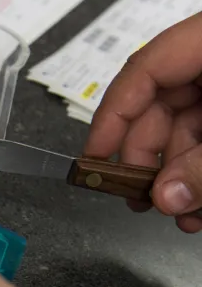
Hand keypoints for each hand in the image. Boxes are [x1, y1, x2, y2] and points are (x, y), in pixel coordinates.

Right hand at [85, 12, 201, 231]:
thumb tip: (164, 199)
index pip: (144, 70)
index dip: (113, 118)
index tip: (93, 160)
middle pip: (161, 109)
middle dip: (148, 164)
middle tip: (142, 202)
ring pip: (186, 133)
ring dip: (176, 181)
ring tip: (180, 216)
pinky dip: (199, 176)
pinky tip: (197, 207)